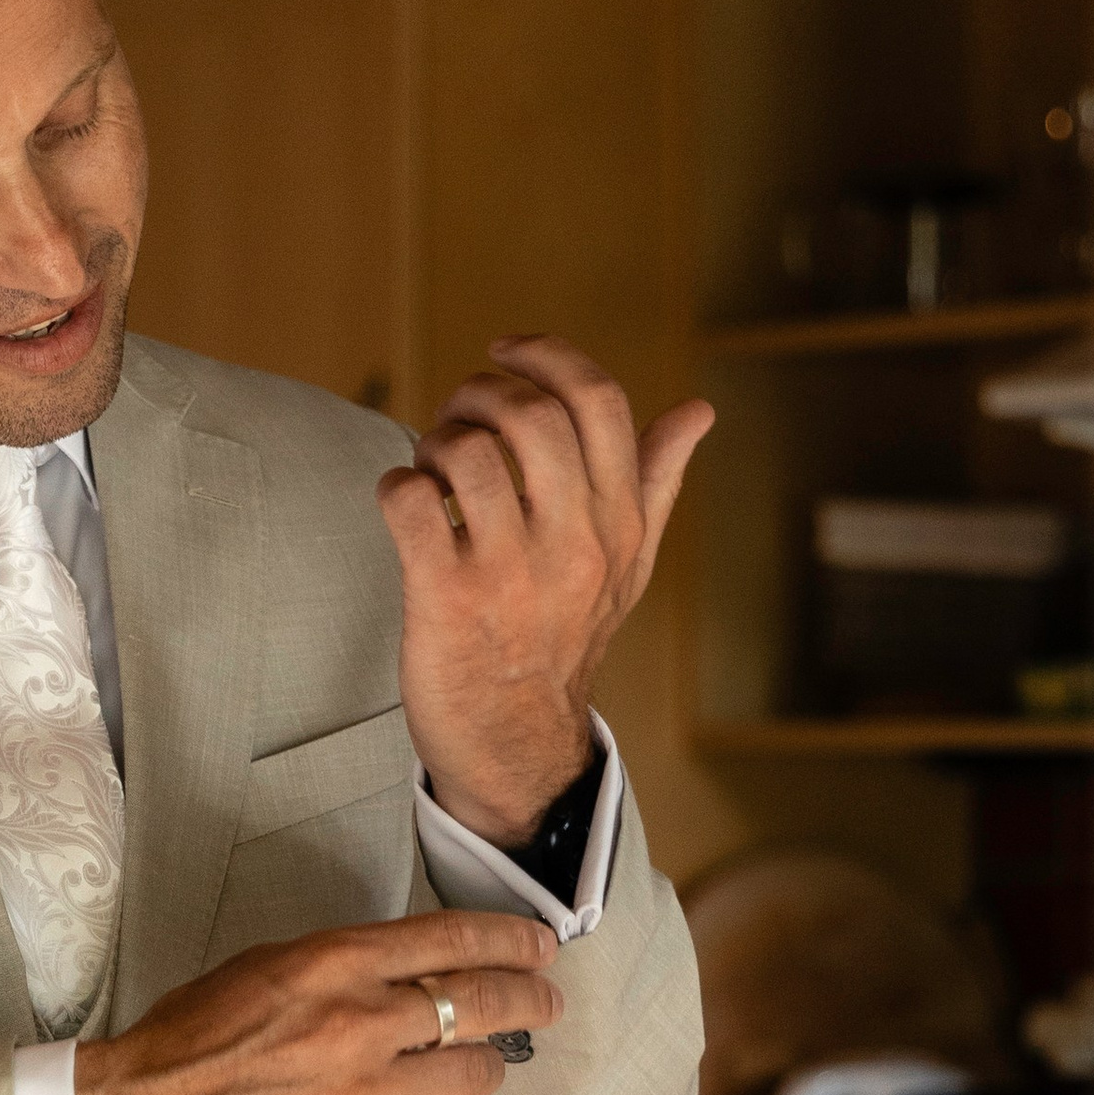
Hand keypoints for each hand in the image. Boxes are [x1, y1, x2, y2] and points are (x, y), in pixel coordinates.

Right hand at [73, 911, 562, 1094]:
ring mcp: (362, 1091)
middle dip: (528, 1001)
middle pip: (480, 1002)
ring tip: (479, 1073)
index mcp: (332, 963)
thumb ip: (333, 970)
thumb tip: (395, 973)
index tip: (538, 947)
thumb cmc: (184, 1045)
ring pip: (474, 1073)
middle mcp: (359, 1020)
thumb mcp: (260, 972)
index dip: (510, 941)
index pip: (451, 939)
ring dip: (486, 1071)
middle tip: (545, 1006)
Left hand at [379, 334, 713, 840]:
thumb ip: (656, 481)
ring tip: (431, 471)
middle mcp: (572, 543)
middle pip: (528, 415)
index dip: (546, 355)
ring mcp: (509, 573)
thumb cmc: (565, 643)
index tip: (505, 350)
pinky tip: (405, 506)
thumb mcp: (627, 565)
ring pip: (465, 452)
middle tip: (457, 423)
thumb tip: (698, 411)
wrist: (518, 744)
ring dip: (433, 443)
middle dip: (476, 395)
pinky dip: (395, 488)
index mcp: (617, 523)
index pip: (598, 401)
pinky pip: (409, 504)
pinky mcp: (446, 599)